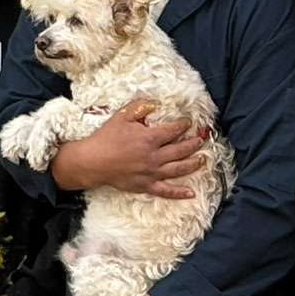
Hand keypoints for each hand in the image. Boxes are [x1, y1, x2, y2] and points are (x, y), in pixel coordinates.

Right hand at [49, 98, 201, 198]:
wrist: (92, 162)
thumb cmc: (106, 138)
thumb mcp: (122, 116)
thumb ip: (140, 107)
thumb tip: (155, 102)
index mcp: (150, 138)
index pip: (173, 130)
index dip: (183, 125)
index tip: (188, 122)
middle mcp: (154, 156)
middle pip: (181, 150)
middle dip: (193, 144)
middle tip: (201, 140)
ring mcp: (151, 173)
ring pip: (178, 169)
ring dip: (193, 164)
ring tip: (202, 160)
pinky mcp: (146, 186)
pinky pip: (166, 191)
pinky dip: (179, 193)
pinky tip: (191, 193)